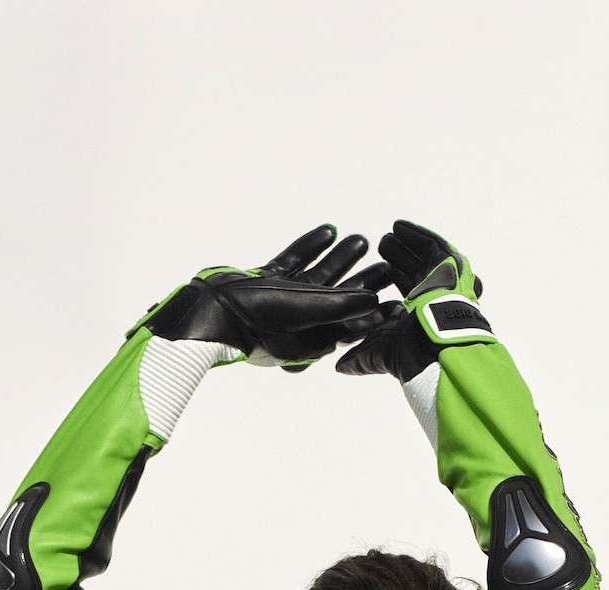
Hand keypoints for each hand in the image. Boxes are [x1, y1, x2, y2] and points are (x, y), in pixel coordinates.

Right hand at [140, 224, 394, 369]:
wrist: (210, 309)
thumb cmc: (256, 319)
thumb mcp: (305, 313)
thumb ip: (340, 306)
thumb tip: (374, 302)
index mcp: (309, 340)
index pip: (349, 323)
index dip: (374, 310)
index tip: (397, 296)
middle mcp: (296, 324)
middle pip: (337, 299)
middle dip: (362, 280)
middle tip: (387, 265)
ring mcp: (279, 302)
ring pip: (316, 278)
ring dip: (339, 259)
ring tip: (361, 238)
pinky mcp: (264, 283)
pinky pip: (293, 263)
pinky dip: (310, 248)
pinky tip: (327, 231)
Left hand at [334, 219, 486, 380]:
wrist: (434, 340)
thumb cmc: (408, 349)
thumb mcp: (378, 352)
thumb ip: (360, 356)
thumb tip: (338, 367)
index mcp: (420, 319)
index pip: (407, 294)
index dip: (394, 280)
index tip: (378, 271)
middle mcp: (435, 300)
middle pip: (416, 273)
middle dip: (399, 258)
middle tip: (382, 244)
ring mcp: (445, 282)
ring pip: (424, 258)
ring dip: (406, 245)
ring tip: (389, 233)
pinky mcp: (450, 266)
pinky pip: (434, 247)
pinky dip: (417, 236)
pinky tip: (400, 227)